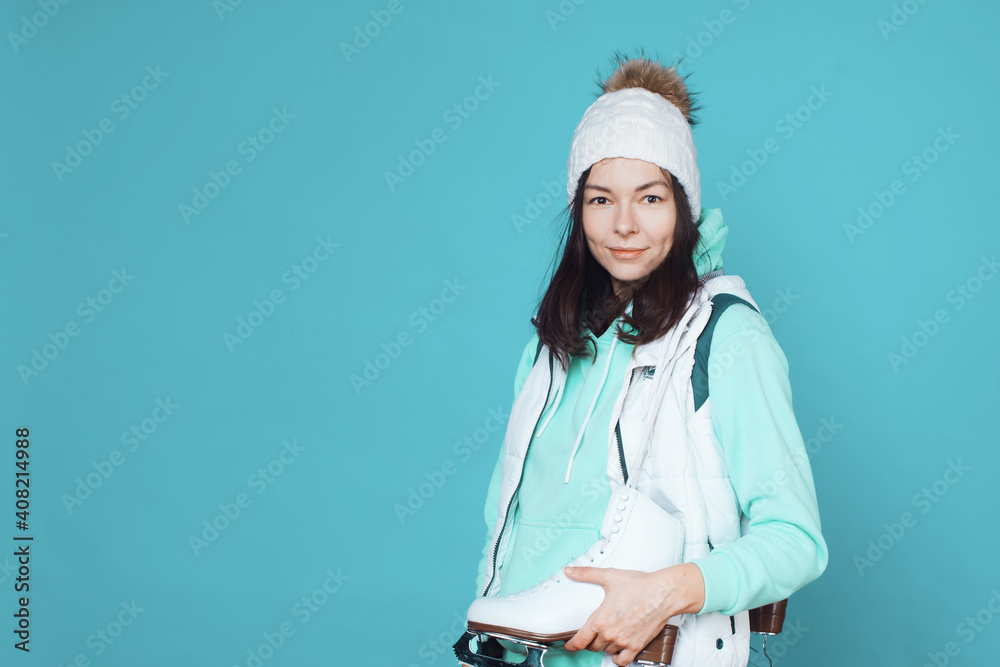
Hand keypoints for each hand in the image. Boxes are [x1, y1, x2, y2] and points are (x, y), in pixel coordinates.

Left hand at [561, 563, 704, 665]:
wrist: (663, 593)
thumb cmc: (639, 585)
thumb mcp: (609, 576)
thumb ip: (586, 574)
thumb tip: (570, 571)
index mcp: (601, 619)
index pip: (580, 640)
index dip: (571, 645)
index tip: (569, 645)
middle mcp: (610, 634)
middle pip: (592, 646)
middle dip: (589, 641)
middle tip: (590, 635)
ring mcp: (624, 642)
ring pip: (606, 652)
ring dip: (603, 647)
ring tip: (604, 638)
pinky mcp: (637, 646)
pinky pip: (622, 660)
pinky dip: (617, 658)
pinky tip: (616, 651)